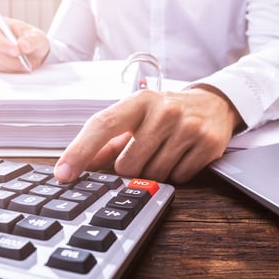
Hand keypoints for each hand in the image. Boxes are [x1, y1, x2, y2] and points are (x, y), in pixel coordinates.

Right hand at [0, 18, 49, 72]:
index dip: (1, 43)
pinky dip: (11, 71)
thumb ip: (32, 40)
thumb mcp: (38, 37)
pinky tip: (22, 69)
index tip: (16, 51)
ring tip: (27, 65)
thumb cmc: (33, 41)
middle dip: (8, 58)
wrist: (35, 54)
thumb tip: (22, 45)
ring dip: (12, 66)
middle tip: (24, 63)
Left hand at [54, 86, 242, 183]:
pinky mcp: (207, 144)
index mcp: (140, 101)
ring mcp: (188, 127)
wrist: (214, 104)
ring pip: (154, 175)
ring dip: (155, 171)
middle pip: (128, 165)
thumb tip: (78, 165)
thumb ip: (107, 141)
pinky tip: (182, 156)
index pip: (103, 125)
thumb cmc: (167, 112)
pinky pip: (179, 178)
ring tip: (165, 152)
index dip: (80, 151)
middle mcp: (164, 111)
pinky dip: (177, 173)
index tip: (64, 173)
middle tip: (144, 153)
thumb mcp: (137, 117)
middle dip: (131, 169)